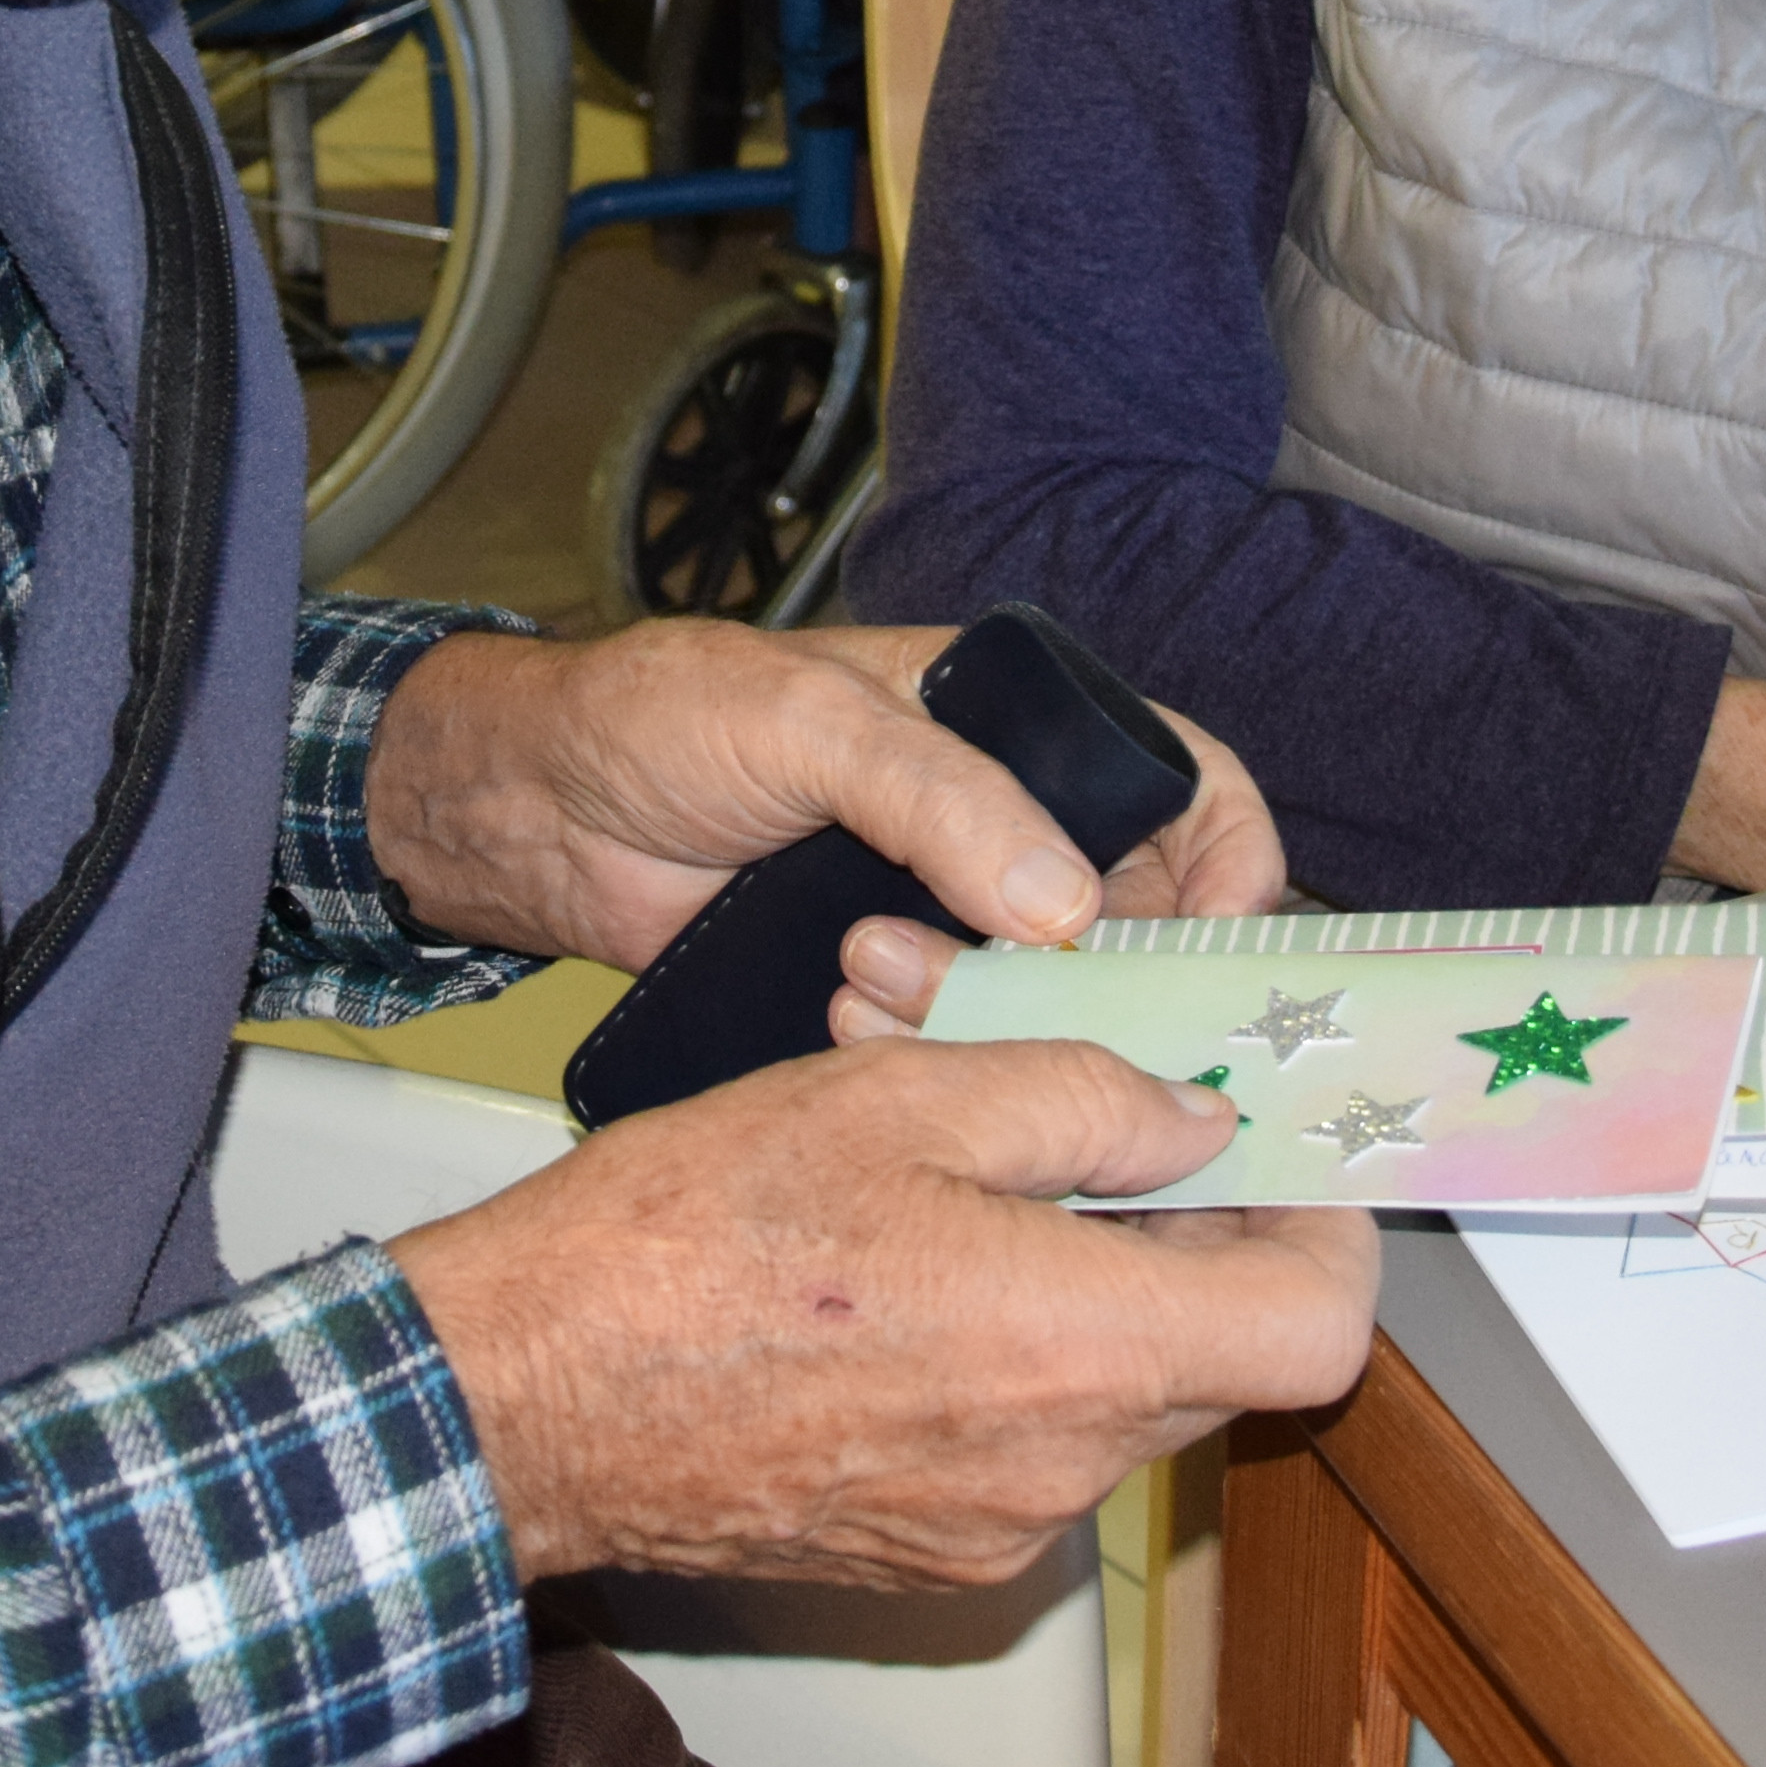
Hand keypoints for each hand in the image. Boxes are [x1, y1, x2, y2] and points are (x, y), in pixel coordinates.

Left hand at [364, 619, 1295, 980]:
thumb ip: (943, 799)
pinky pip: (956, 1043)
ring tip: (877, 979)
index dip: (1228, 867)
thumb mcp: (812, 724)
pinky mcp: (884, 989)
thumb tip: (1068, 906)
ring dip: (992, 1012)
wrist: (537, 807)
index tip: (1218, 951)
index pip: (1181, 785)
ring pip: (1045, 998)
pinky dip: (927, 1049)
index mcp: (1012, 726)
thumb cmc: (662, 716)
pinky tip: (852, 1017)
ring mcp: (945, 915)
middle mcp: (999, 824)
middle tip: (1035, 995)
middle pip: (1133, 919)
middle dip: (1097, 971)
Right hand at [393, 1036, 1377, 1583]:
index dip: (1325, 1232)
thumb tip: (1193, 1119)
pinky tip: (901, 1282)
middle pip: (1218, 1357)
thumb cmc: (686, 1243)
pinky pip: (1028, 1450)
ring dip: (1082, 1289)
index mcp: (1077, 1349)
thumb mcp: (901, 1100)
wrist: (523, 1398)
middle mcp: (1060, 1471)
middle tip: (1098, 1132)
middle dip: (1186, 1237)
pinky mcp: (927, 1558)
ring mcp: (993, 1532)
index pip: (1317, 1331)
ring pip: (1116, 1396)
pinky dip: (1006, 1359)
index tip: (1275, 1158)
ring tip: (960, 1188)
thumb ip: (1083, 1099)